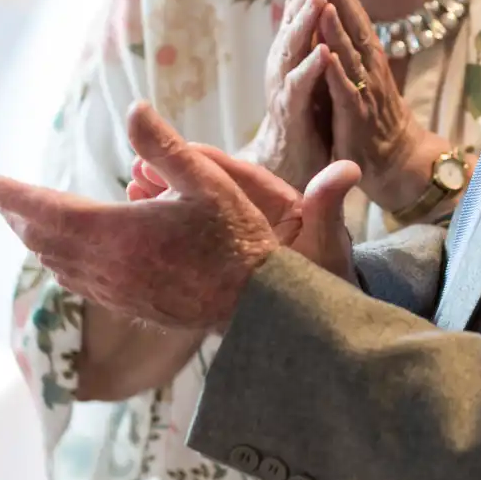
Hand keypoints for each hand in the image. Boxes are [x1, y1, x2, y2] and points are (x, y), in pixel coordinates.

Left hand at [0, 103, 297, 330]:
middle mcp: (104, 265)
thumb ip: (164, 145)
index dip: (8, 194)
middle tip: (0, 198)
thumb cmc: (234, 237)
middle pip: (41, 238)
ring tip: (27, 222)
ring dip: (36, 239)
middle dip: (17, 214)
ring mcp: (112, 289)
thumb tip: (135, 107)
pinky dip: (59, 260)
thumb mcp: (206, 180)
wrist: (254, 303)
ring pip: (55, 262)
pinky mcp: (125, 304)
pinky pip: (76, 281)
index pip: (43, 208)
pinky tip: (67, 255)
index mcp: (114, 231)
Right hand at [133, 130, 359, 280]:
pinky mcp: (221, 265)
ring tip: (131, 191)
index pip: (240, 176)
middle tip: (137, 170)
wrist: (320, 330)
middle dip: (174, 177)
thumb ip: (326, 208)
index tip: (176, 149)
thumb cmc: (328, 284)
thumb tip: (349, 168)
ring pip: (196, 215)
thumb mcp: (325, 246)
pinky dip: (166, 234)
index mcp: (279, 206)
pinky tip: (137, 230)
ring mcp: (235, 241)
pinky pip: (191, 244)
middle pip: (210, 190)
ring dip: (164, 202)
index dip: (208, 161)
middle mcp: (255, 218)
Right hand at [245, 0, 336, 190]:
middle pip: (293, 23)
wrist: (288, 176)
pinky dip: (311, 70)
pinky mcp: (291, 118)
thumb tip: (321, 16)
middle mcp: (283, 70)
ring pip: (293, 50)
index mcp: (292, 58)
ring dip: (305, 23)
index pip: (299, 15)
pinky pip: (300, 91)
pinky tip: (323, 52)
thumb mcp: (311, 81)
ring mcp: (284, 92)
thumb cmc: (303, 126)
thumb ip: (311, 50)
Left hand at [301, 0, 436, 210]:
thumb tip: (334, 19)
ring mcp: (365, 91)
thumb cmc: (374, 118)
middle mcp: (369, 69)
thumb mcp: (361, 78)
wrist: (397, 161)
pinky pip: (344, 92)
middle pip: (353, 25)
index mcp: (367, 58)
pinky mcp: (357, 117)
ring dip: (336, 26)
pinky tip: (325, 53)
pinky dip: (336, 73)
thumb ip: (350, 51)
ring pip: (349, 53)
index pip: (353, 18)